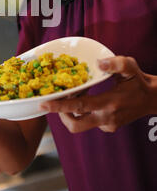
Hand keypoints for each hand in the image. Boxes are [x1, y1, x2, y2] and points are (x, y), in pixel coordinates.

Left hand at [39, 56, 156, 133]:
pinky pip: (89, 122)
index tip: (44, 104)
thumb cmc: (138, 81)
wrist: (152, 99)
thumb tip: (98, 63)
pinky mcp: (108, 127)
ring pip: (80, 124)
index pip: (80, 107)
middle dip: (60, 115)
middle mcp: (106, 118)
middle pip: (75, 125)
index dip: (60, 106)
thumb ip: (116, 63)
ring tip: (73, 96)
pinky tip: (86, 99)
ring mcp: (107, 125)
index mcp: (110, 103)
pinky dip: (82, 112)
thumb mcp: (130, 67)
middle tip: (55, 101)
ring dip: (71, 112)